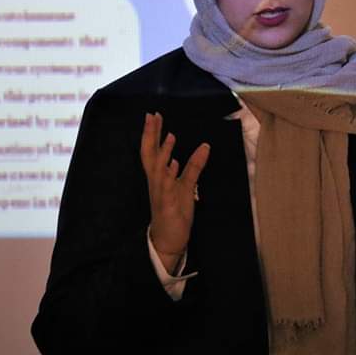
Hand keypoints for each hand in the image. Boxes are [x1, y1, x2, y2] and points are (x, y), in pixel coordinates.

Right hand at [140, 112, 209, 272]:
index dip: (152, 134)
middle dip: (151, 135)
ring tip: (170, 136)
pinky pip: (167, 188)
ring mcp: (160, 193)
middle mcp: (156, 182)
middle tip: (152, 116)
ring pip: (158, 170)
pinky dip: (169, 175)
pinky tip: (173, 164)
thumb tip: (205, 146)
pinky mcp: (167, 205)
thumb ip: (194, 166)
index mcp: (158, 177)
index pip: (152, 151)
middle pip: (150, 155)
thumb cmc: (175, 212)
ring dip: (163, 152)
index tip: (154, 115)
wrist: (168, 240)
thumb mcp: (187, 186)